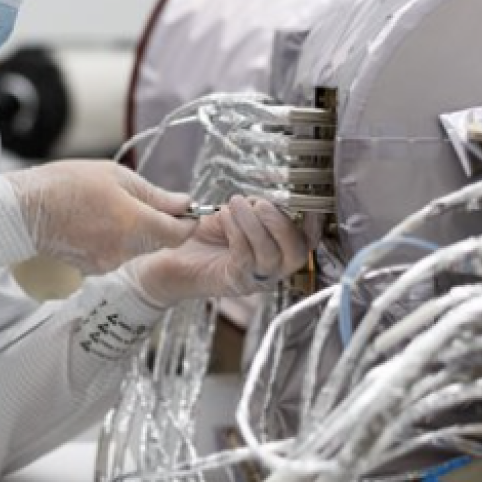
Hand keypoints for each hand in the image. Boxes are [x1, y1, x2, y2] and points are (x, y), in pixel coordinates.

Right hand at [5, 160, 196, 274]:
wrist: (22, 211)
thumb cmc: (66, 185)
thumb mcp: (116, 176)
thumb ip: (155, 194)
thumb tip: (185, 202)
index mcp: (135, 223)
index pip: (179, 233)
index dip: (187, 221)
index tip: (185, 209)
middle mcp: (124, 250)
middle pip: (160, 242)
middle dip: (160, 224)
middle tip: (144, 201)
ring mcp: (108, 263)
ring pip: (138, 249)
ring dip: (136, 232)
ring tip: (111, 208)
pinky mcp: (93, 270)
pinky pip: (116, 255)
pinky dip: (115, 240)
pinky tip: (96, 223)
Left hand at [124, 195, 307, 306]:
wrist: (167, 258)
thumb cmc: (203, 235)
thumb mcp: (234, 215)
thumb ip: (254, 207)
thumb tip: (267, 197)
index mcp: (278, 250)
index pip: (308, 241)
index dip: (313, 221)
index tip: (302, 199)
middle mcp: (272, 269)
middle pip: (297, 252)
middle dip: (281, 223)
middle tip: (259, 203)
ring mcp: (253, 279)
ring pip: (269, 255)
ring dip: (253, 224)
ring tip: (235, 204)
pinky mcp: (232, 283)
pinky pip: (244, 259)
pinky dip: (237, 233)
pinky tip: (224, 217)